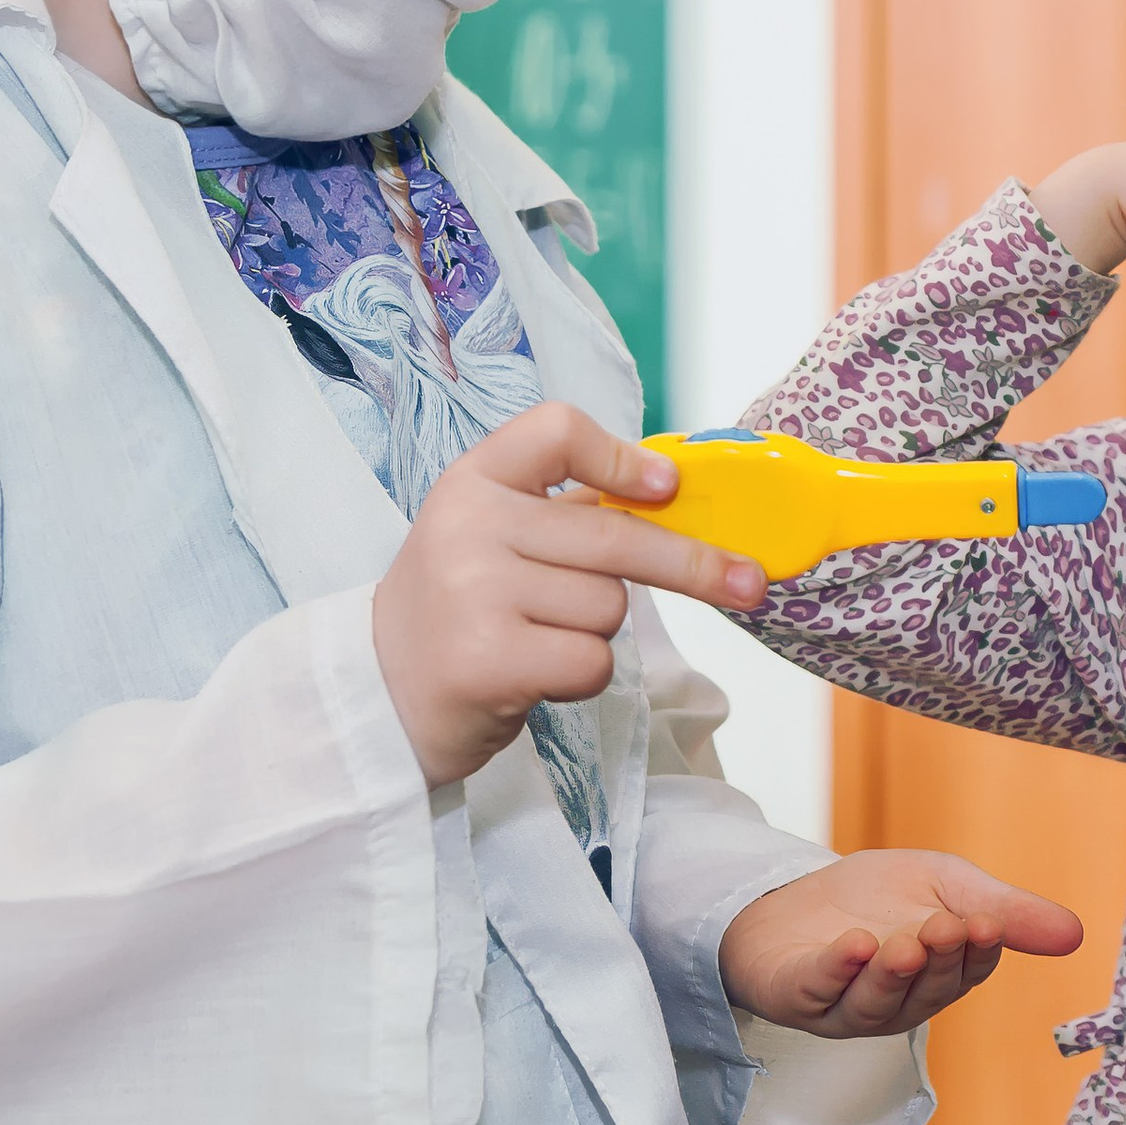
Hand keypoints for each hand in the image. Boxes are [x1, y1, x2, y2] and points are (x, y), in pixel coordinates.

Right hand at [372, 403, 764, 788]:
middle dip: (692, 562)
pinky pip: (591, 660)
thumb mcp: (493, 536)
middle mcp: (469, 526)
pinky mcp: (487, 660)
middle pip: (615, 534)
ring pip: (608, 604)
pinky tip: (533, 674)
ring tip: (539, 638)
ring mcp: (474, 592)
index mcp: (473, 480)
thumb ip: (567, 510)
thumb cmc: (460, 609)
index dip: (621, 455)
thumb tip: (678, 495)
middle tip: (748, 581)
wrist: (377, 695)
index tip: (666, 486)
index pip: (555, 430)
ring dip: (596, 632)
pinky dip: (581, 675)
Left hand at [718, 847, 1084, 1038]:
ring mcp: (847, 1006)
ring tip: (905, 944)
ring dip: (892, 974)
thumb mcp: (949, 887)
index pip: (968, 971)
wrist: (792, 897)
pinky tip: (852, 944)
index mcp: (939, 979)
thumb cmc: (878, 897)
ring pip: (876, 1002)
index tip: (987, 923)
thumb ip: (1006, 910)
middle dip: (938, 960)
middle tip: (947, 926)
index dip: (978, 950)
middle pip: (926, 990)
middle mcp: (898, 1003)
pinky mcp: (799, 995)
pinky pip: (819, 991)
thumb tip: (1077, 934)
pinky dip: (836, 969)